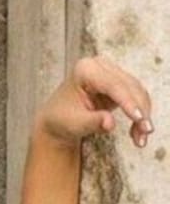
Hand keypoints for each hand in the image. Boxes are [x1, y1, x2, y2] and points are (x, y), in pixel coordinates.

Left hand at [35, 56, 154, 149]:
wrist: (57, 120)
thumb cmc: (61, 120)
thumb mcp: (74, 123)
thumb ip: (92, 121)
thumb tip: (109, 123)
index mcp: (85, 70)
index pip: (113, 85)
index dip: (129, 102)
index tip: (139, 119)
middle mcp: (100, 66)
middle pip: (130, 87)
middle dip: (140, 111)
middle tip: (146, 132)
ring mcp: (111, 72)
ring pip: (137, 92)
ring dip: (143, 114)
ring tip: (142, 137)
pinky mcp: (118, 83)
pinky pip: (136, 97)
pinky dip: (140, 114)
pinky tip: (138, 131)